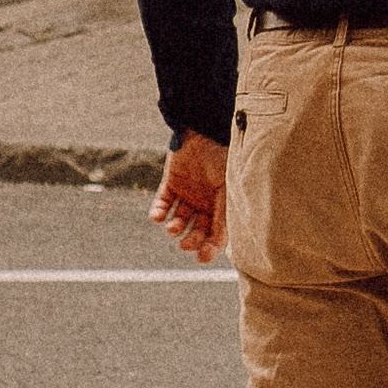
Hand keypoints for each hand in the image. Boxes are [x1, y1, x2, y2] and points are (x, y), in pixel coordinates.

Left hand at [151, 133, 229, 265]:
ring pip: (179, 219)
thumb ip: (228, 212)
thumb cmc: (223, 156)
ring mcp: (189, 192)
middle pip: (198, 229)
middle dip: (191, 240)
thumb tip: (228, 242)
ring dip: (175, 228)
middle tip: (184, 245)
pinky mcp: (172, 182)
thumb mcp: (229, 187)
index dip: (211, 247)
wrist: (204, 128)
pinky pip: (162, 202)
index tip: (201, 258)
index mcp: (225, 203)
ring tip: (172, 227)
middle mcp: (206, 200)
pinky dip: (158, 212)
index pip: (219, 232)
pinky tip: (158, 217)